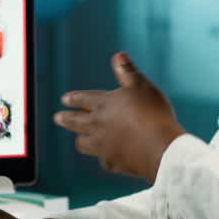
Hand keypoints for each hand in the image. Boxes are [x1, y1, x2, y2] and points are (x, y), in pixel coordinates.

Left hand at [54, 52, 185, 181]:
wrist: (160, 147)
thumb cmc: (153, 113)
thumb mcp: (141, 86)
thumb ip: (128, 72)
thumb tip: (118, 55)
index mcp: (104, 104)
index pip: (83, 99)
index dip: (73, 99)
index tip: (64, 99)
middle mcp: (99, 124)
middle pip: (76, 122)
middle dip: (66, 119)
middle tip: (57, 118)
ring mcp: (103, 145)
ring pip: (84, 143)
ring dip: (81, 139)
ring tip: (79, 139)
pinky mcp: (113, 162)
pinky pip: (104, 160)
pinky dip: (105, 157)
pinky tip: (107, 158)